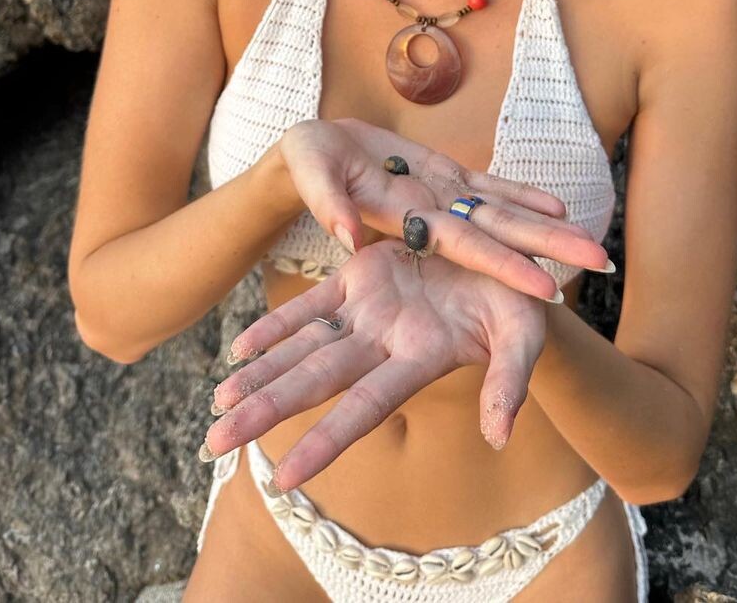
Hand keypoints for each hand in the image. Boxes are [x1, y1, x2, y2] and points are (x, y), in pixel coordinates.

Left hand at [203, 240, 547, 490]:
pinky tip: (240, 348)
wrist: (505, 258)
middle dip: (266, 411)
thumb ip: (510, 380)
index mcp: (419, 358)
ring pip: (304, 347)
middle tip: (213, 444)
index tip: (283, 478)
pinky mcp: (360, 277)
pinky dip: (276, 325)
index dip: (327, 440)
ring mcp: (368, 310)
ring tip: (216, 402)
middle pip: (316, 382)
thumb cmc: (521, 302)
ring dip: (260, 374)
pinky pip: (311, 305)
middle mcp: (384, 343)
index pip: (365, 407)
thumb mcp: (523, 334)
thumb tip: (499, 436)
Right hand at [278, 116, 611, 303]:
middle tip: (603, 263)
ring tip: (593, 240)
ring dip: (546, 226)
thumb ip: (329, 205)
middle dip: (550, 249)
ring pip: (503, 214)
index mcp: (407, 225)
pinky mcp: (445, 176)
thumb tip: (348, 240)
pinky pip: (489, 188)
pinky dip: (522, 194)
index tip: (547, 290)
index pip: (468, 247)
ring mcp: (443, 197)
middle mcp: (435, 218)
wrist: (307, 153)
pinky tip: (556, 206)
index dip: (505, 266)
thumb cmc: (306, 165)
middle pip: (502, 235)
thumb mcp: (311, 177)